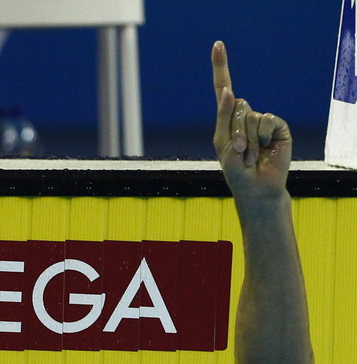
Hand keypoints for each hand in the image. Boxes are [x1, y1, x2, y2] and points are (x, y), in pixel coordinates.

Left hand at [212, 41, 291, 199]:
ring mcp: (262, 120)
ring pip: (249, 115)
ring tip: (251, 156)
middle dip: (235, 131)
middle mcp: (244, 115)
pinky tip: (265, 150)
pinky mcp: (277, 126)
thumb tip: (230, 90)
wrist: (256, 187)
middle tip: (240, 152)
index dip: (220, 66)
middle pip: (236, 105)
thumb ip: (224, 117)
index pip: (223, 88)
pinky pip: (266, 120)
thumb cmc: (236, 169)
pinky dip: (262, 137)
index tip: (217, 45)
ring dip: (247, 139)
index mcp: (227, 118)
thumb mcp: (223, 143)